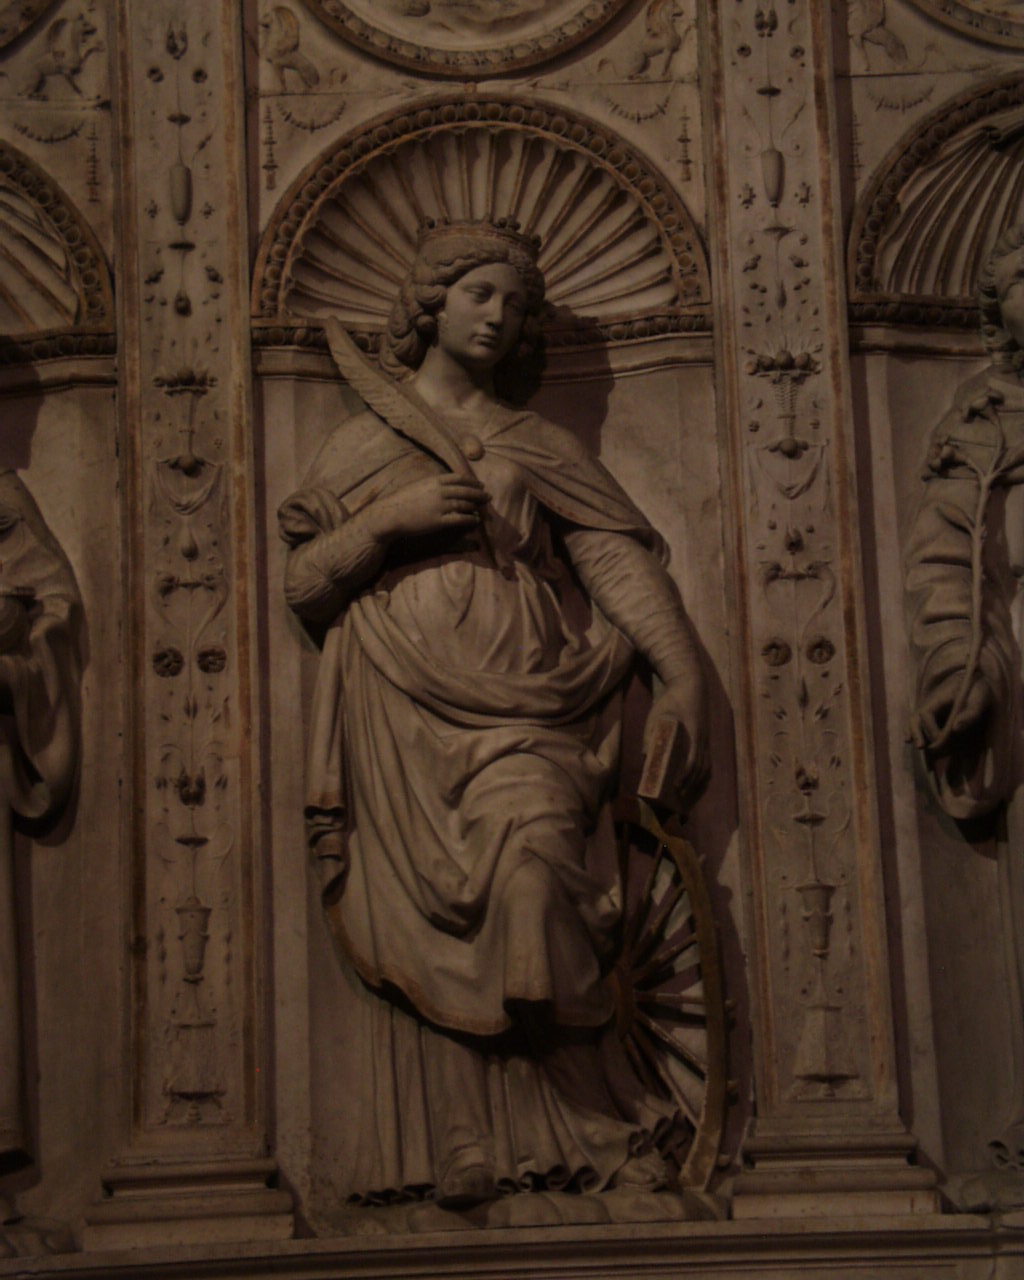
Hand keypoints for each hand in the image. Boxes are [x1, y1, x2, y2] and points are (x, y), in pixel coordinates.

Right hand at [370, 474, 489, 541]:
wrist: (389, 514)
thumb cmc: (400, 500)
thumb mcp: (417, 485)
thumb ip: (431, 484)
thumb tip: (443, 485)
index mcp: (434, 480)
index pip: (459, 478)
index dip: (472, 482)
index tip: (480, 484)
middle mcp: (440, 491)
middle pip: (466, 491)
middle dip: (479, 494)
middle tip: (488, 497)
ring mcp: (440, 506)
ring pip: (465, 505)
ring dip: (476, 506)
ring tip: (483, 509)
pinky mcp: (439, 521)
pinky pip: (460, 519)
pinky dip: (470, 519)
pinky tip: (476, 520)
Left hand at [642, 675, 709, 812]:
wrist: (690, 684)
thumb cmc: (671, 699)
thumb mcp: (656, 714)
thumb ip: (651, 734)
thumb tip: (645, 755)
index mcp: (692, 734)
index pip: (692, 761)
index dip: (685, 776)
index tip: (676, 786)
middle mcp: (702, 739)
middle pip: (701, 768)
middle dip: (691, 785)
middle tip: (679, 797)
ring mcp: (706, 739)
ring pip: (706, 766)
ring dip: (698, 783)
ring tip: (687, 795)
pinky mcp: (705, 739)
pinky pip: (707, 761)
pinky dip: (703, 774)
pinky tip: (696, 783)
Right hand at [910, 671, 992, 750]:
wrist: (975, 682)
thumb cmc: (977, 691)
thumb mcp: (978, 700)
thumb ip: (969, 714)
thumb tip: (955, 729)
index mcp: (938, 698)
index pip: (927, 714)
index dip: (931, 728)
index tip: (941, 739)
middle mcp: (930, 703)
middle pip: (916, 718)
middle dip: (916, 732)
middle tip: (921, 746)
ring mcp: (930, 709)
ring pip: (915, 721)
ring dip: (914, 733)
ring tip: (919, 746)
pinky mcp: (934, 715)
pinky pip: (921, 723)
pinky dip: (916, 731)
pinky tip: (912, 741)